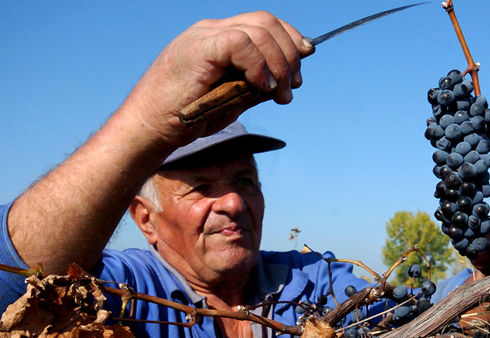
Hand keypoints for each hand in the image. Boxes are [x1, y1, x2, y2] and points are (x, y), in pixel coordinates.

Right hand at [121, 11, 312, 148]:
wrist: (151, 126)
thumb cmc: (189, 116)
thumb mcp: (233, 98)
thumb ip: (257, 85)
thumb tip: (287, 82)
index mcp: (220, 37)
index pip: (265, 23)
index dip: (290, 39)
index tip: (302, 64)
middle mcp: (213, 30)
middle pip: (267, 22)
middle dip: (290, 54)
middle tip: (292, 87)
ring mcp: (204, 36)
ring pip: (259, 31)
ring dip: (279, 64)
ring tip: (280, 95)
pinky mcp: (199, 48)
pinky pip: (239, 43)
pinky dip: (258, 65)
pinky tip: (262, 87)